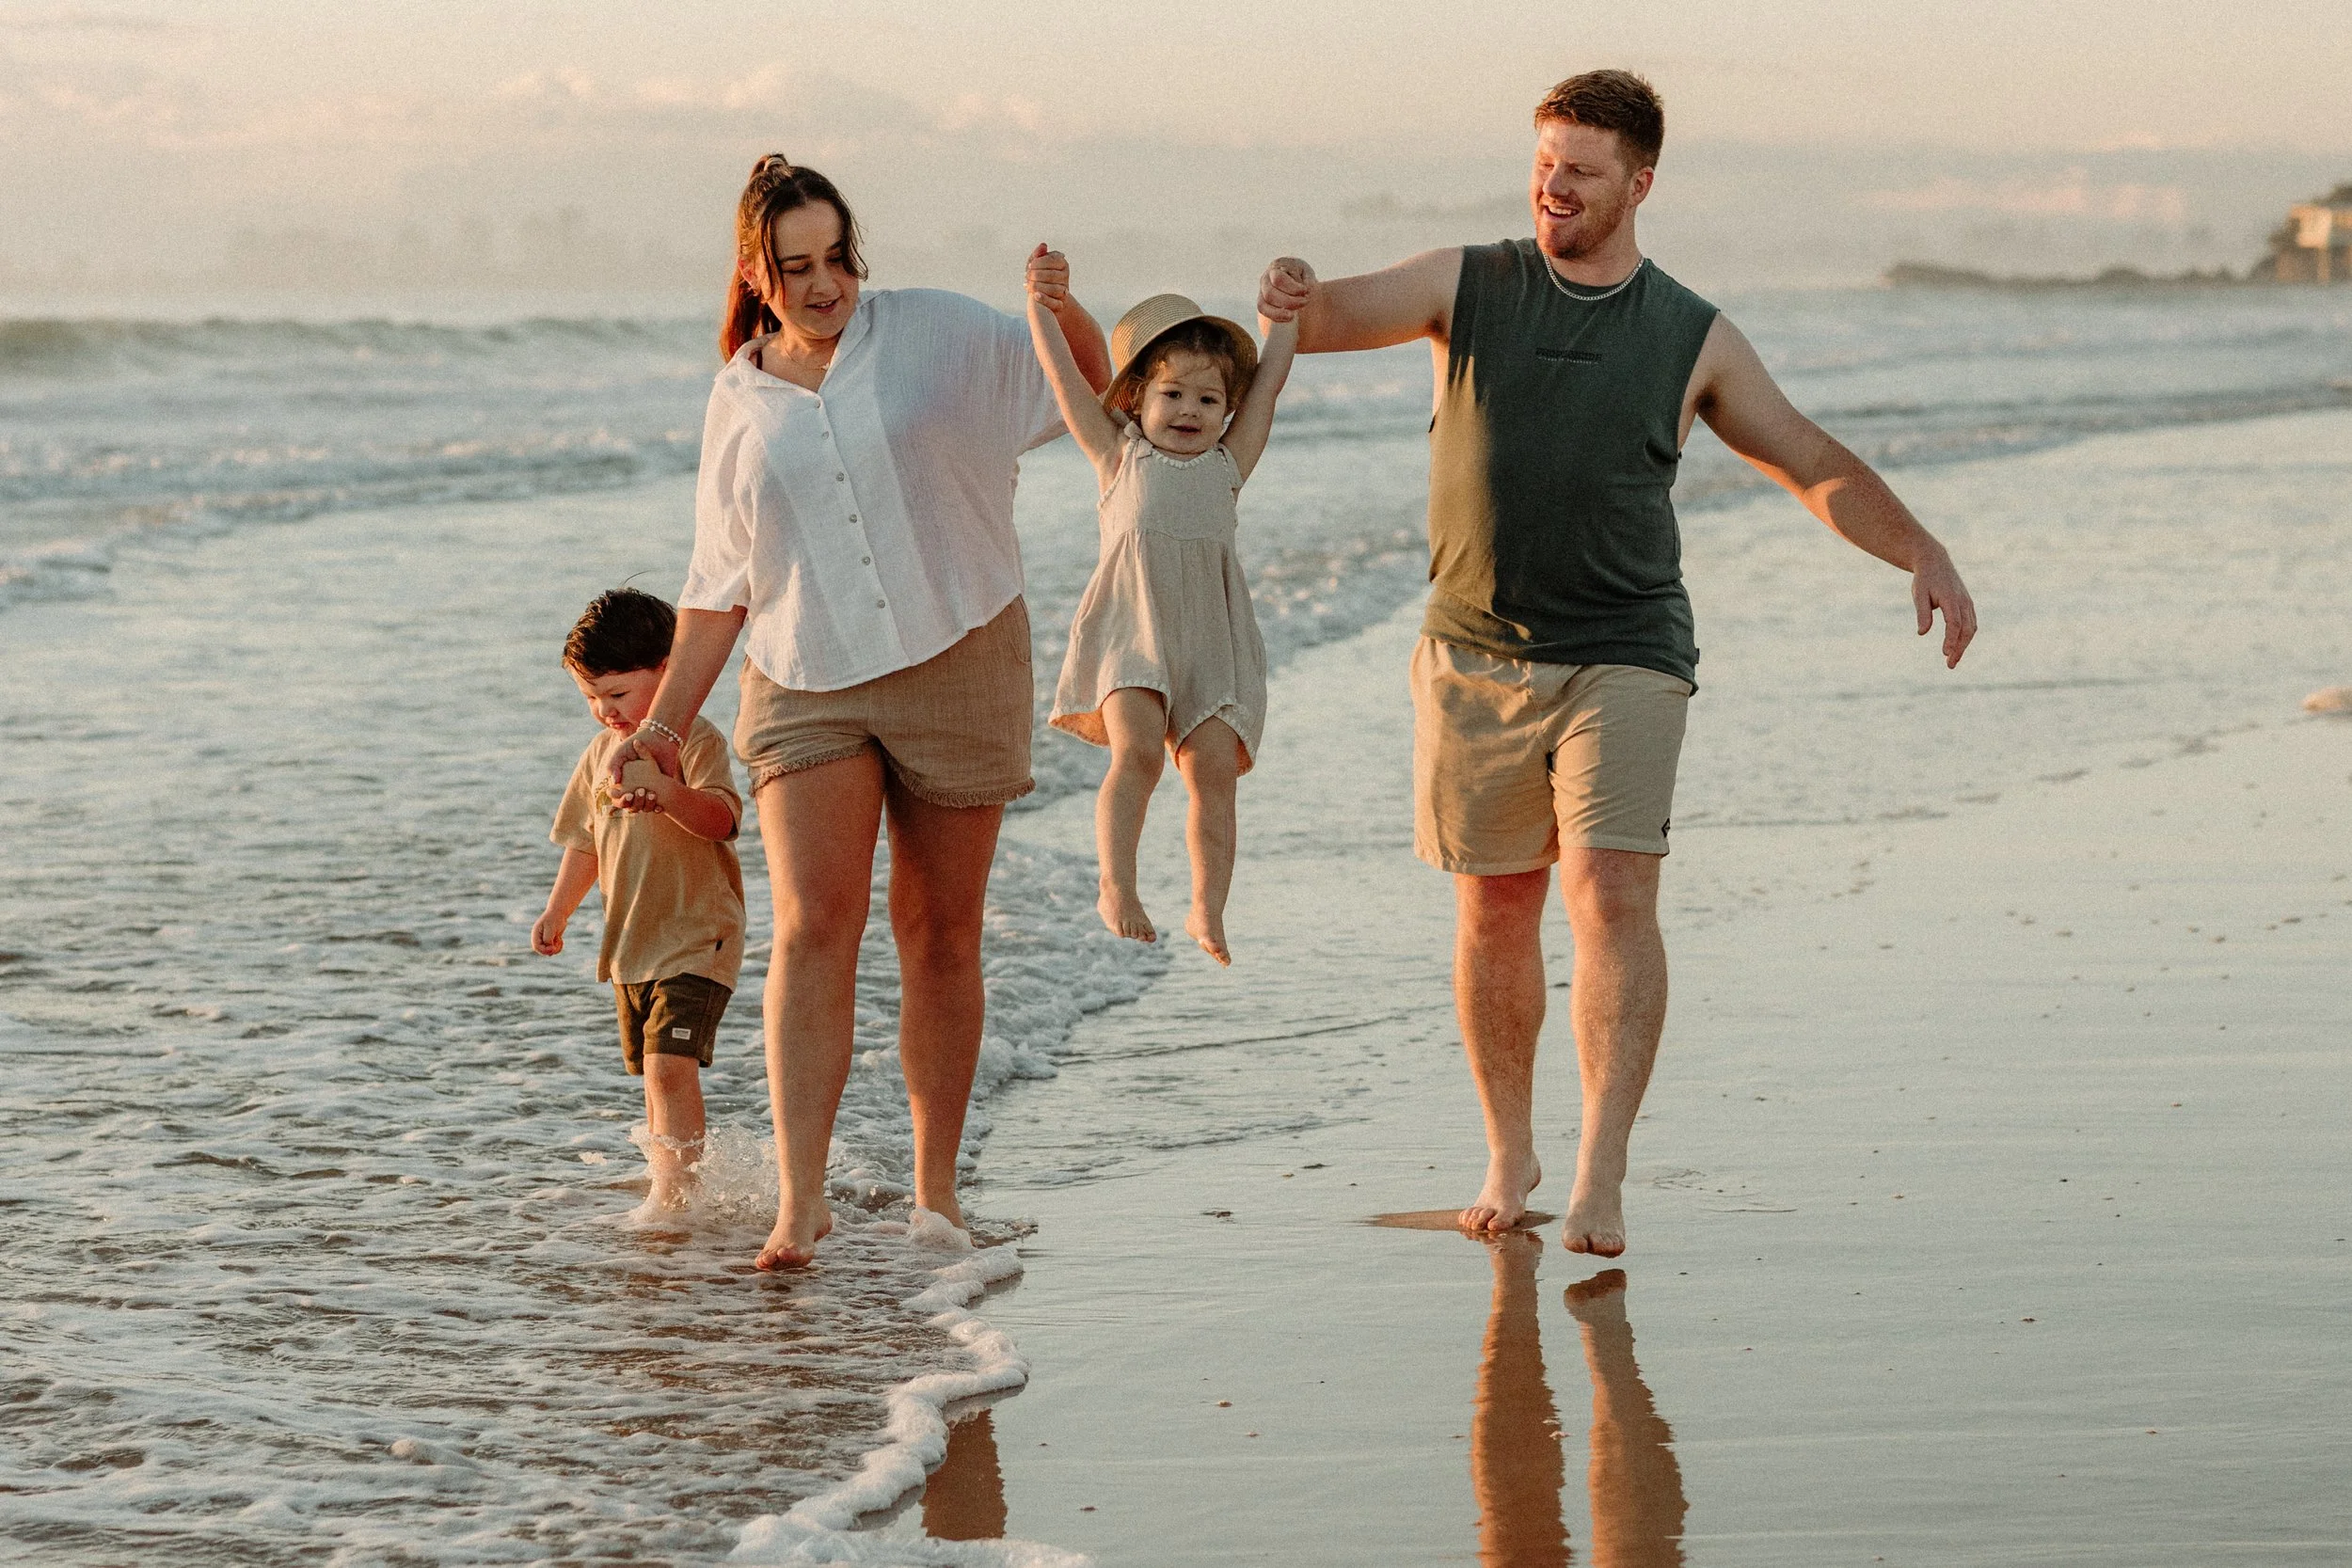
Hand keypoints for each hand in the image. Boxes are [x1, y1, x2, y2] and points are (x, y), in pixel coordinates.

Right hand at [531, 911, 565, 955]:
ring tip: (559, 939)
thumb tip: (549, 948)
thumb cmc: (555, 919)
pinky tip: (560, 939)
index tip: (553, 948)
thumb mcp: (551, 928)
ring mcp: (544, 939)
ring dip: (556, 948)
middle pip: (542, 950)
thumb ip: (548, 939)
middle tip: (558, 942)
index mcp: (536, 933)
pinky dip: (558, 946)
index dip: (544, 950)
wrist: (559, 913)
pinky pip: (553, 949)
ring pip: (549, 951)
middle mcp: (539, 937)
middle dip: (551, 949)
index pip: (536, 947)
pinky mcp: (550, 940)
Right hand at [607, 727, 679, 801]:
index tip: (628, 795)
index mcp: (623, 781)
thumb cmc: (637, 744)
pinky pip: (657, 805)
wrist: (659, 739)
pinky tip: (660, 805)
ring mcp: (647, 790)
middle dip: (634, 804)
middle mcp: (633, 788)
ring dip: (647, 805)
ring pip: (643, 807)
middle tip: (640, 794)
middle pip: (631, 805)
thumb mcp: (621, 752)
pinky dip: (657, 807)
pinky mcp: (660, 789)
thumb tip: (615, 783)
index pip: (618, 798)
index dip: (622, 800)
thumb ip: (613, 765)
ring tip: (652, 794)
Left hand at [1026, 243, 1070, 311]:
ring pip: (1054, 288)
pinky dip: (1044, 299)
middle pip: (1052, 275)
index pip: (1052, 260)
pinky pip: (1055, 302)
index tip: (1029, 266)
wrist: (1043, 295)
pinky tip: (1035, 295)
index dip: (1039, 263)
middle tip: (1026, 276)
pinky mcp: (1061, 303)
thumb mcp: (1036, 263)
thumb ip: (1038, 254)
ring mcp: (1065, 289)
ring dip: (1038, 286)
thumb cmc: (1038, 275)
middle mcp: (1065, 275)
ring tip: (1027, 285)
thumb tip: (1043, 245)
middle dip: (1036, 275)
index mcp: (1062, 262)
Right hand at [1258, 257, 1314, 323]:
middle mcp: (1266, 277)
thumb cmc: (1302, 276)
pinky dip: (1275, 316)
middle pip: (1270, 293)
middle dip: (1288, 301)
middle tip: (1305, 302)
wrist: (1296, 280)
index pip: (1279, 279)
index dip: (1292, 287)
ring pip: (1264, 303)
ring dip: (1280, 311)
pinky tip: (1288, 317)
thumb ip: (1306, 281)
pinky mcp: (1262, 301)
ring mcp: (1262, 289)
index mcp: (1278, 265)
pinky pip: (1263, 310)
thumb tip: (1304, 291)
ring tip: (1295, 314)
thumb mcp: (1307, 274)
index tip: (1305, 291)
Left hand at [1912, 547, 1977, 667]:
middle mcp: (1963, 602)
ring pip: (1971, 628)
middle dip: (1960, 648)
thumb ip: (1922, 613)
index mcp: (1951, 599)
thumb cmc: (1924, 580)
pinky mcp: (1967, 604)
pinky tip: (1957, 647)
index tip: (1945, 653)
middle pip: (1967, 629)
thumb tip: (1922, 633)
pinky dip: (1966, 637)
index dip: (1951, 639)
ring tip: (1952, 660)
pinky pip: (1971, 623)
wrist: (1935, 562)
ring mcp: (1967, 603)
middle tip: (1950, 664)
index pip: (1954, 623)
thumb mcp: (1919, 595)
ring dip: (1964, 645)